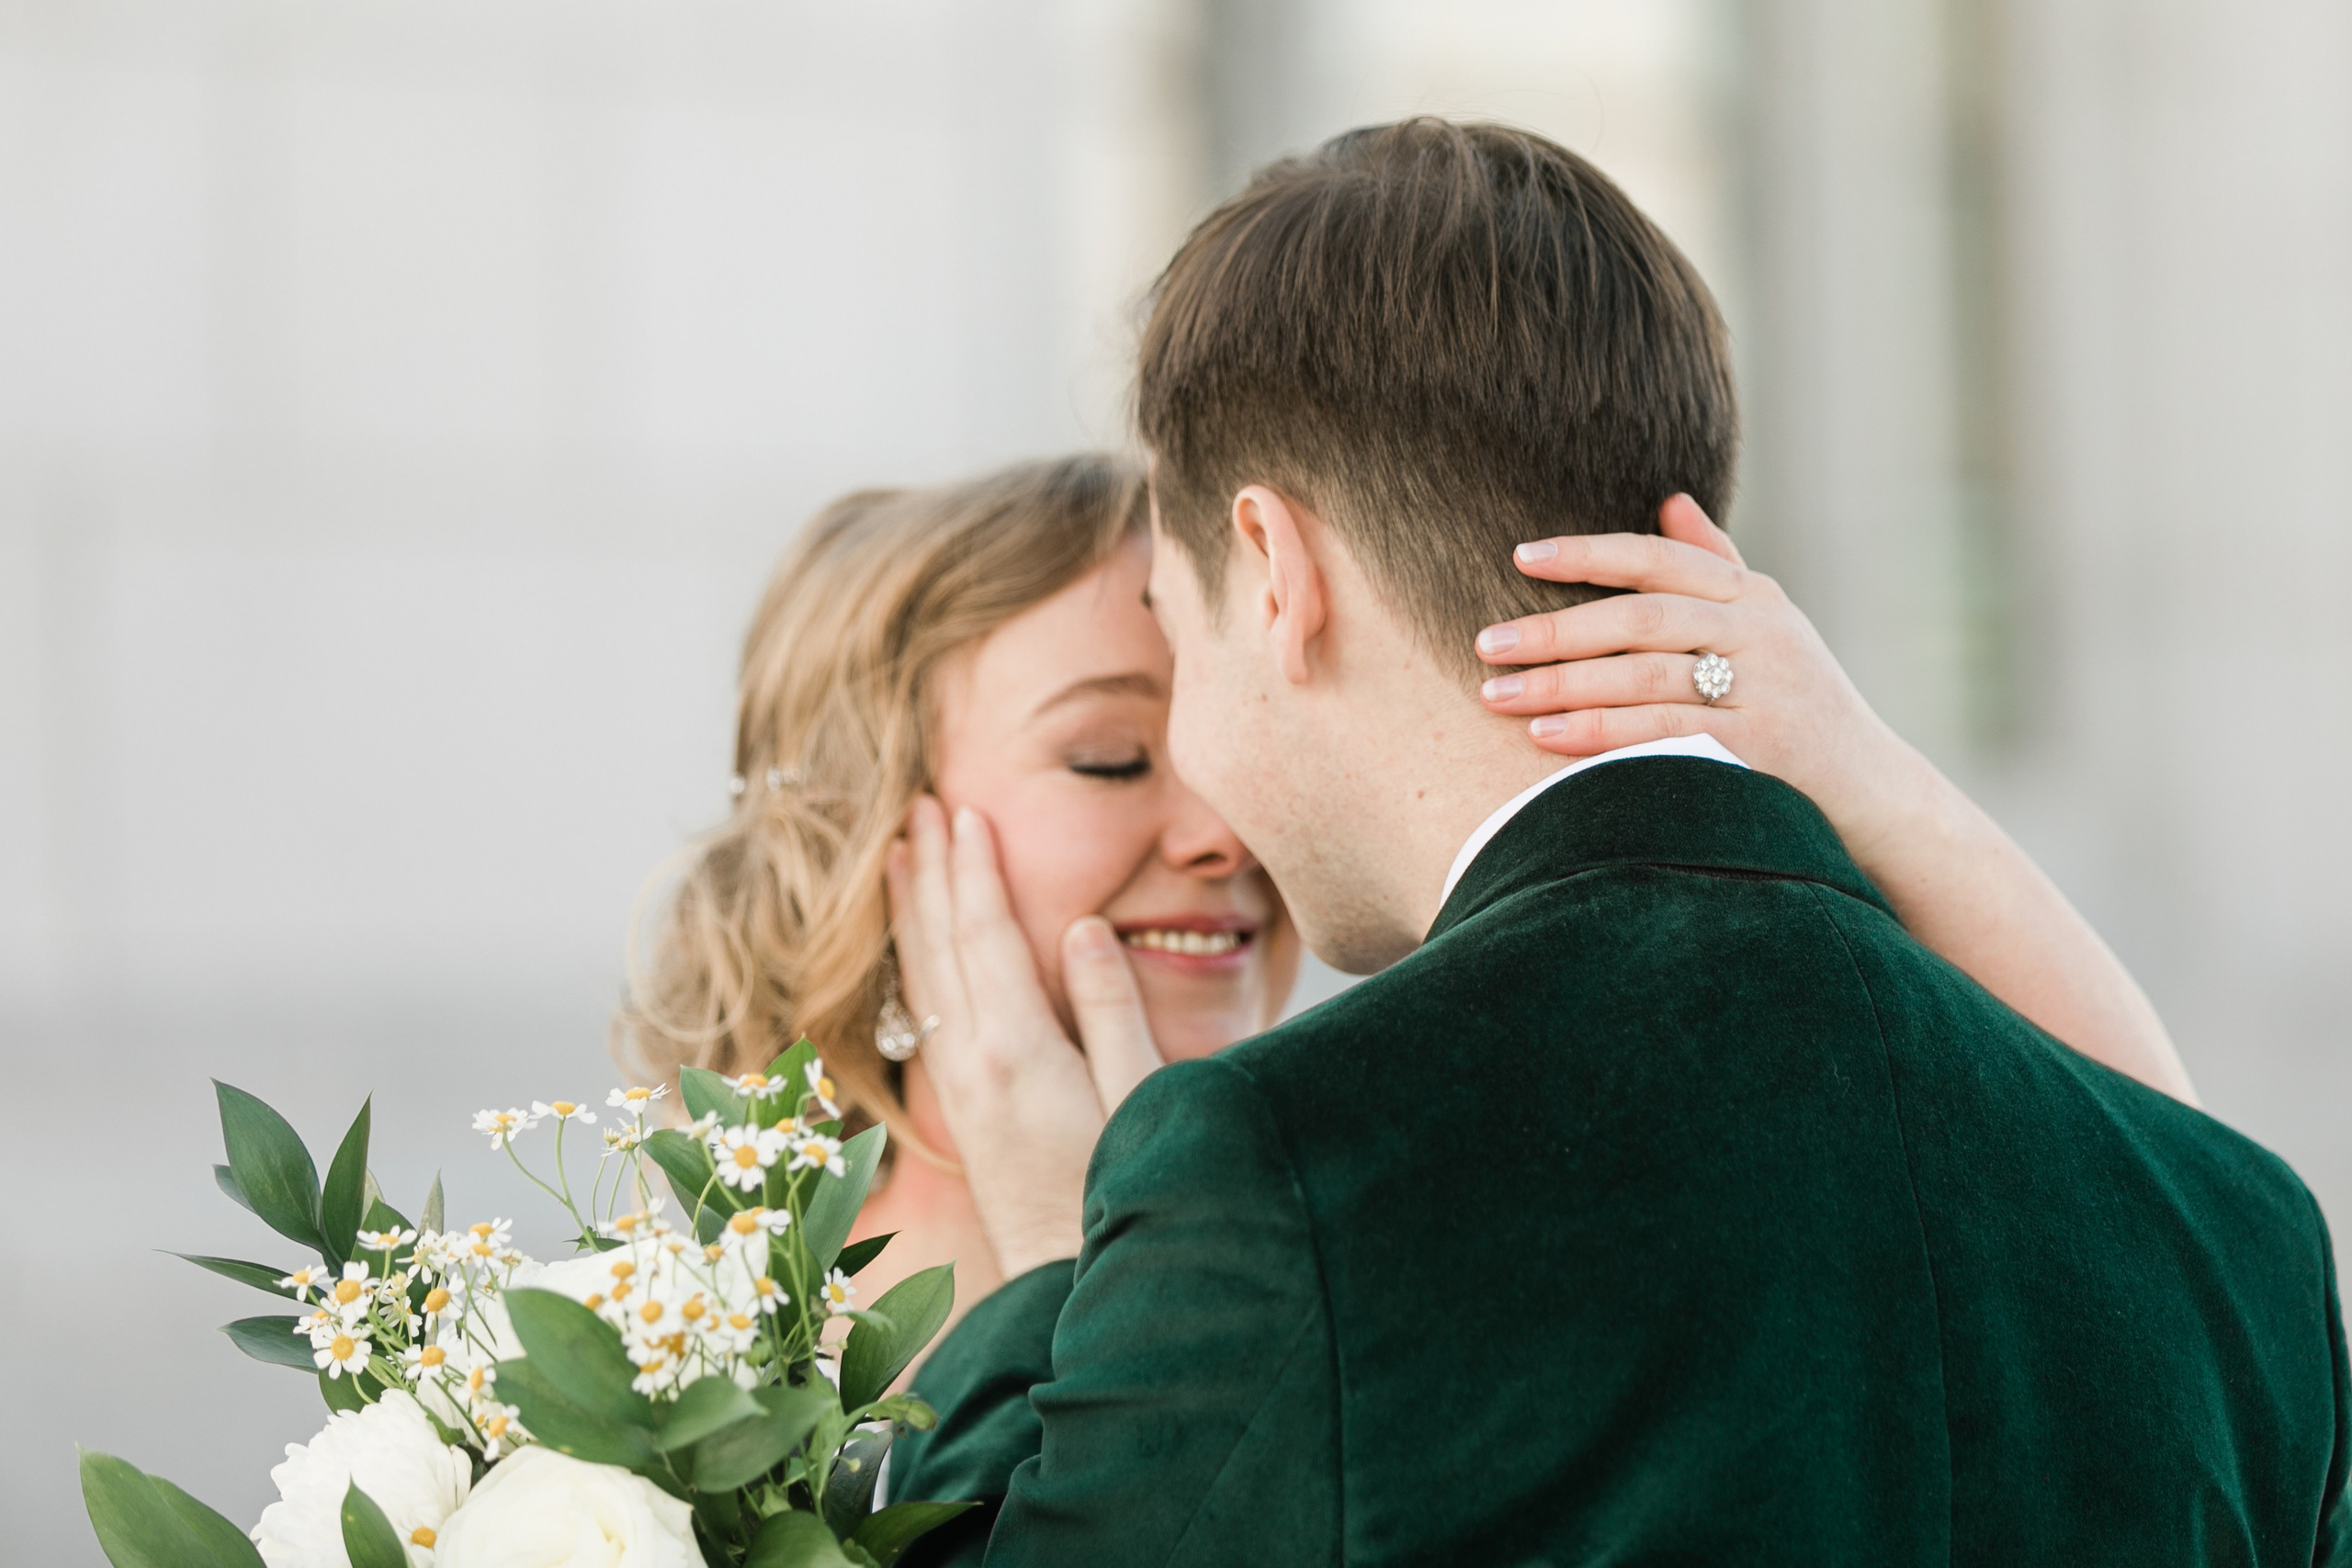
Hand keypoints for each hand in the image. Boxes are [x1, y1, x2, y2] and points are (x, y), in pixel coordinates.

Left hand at [885, 797, 1161, 1276]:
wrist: (1073, 1294)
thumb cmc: (1126, 1197)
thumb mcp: (1142, 1100)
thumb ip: (1111, 1010)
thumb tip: (1083, 927)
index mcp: (1018, 1054)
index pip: (987, 938)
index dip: (976, 870)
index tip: (965, 809)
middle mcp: (974, 1066)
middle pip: (941, 947)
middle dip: (930, 869)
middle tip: (917, 801)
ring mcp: (960, 1089)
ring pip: (921, 979)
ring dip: (911, 908)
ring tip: (897, 849)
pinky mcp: (962, 1109)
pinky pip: (925, 1014)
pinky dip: (914, 961)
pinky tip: (914, 940)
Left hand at [1476, 497, 2197, 1105]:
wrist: (1877, 800)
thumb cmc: (1801, 713)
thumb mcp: (1769, 631)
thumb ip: (1717, 567)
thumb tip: (1670, 499)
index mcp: (1755, 597)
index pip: (1660, 559)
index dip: (1589, 554)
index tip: (1520, 556)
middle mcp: (1765, 633)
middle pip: (1642, 618)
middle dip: (1556, 629)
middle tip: (1485, 643)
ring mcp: (1768, 690)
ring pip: (1646, 677)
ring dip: (1563, 685)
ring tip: (1496, 696)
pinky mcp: (1764, 748)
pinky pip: (1666, 735)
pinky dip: (1602, 735)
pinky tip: (1548, 739)